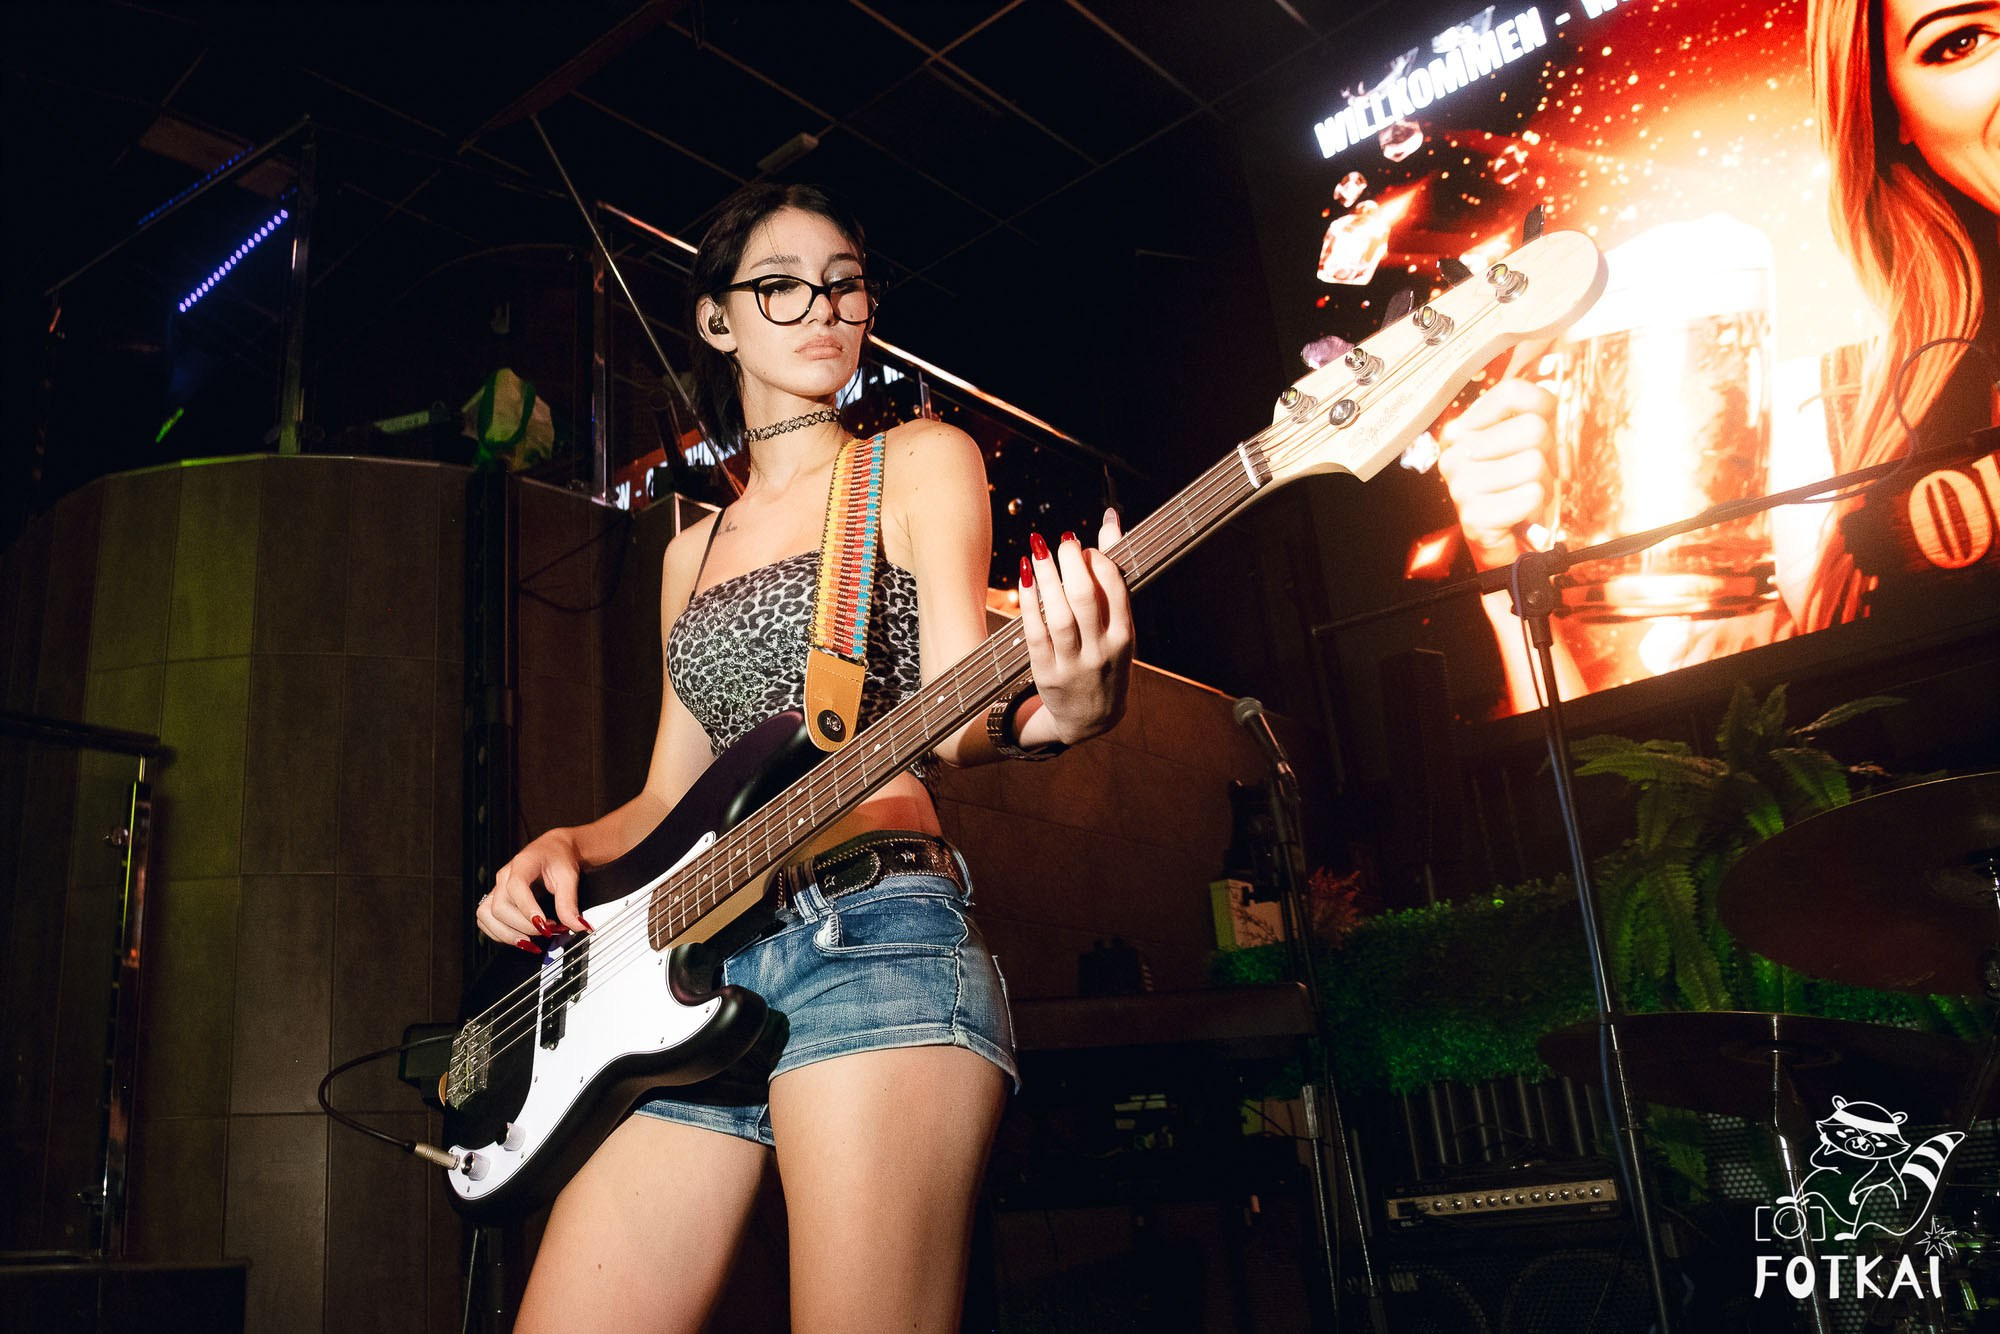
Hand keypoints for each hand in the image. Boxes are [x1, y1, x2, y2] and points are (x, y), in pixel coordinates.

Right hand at [477, 827, 588, 949]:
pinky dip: (500, 934)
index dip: (528, 909)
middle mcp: (504, 877)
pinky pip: (486, 920)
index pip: (516, 887)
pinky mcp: (495, 899)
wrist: (552, 850)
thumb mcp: (568, 876)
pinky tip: (520, 937)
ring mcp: (497, 888)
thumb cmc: (557, 858)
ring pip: (486, 915)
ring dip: (507, 934)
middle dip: (522, 926)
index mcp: (522, 864)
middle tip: (547, 932)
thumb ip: (570, 902)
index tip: (544, 926)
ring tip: (530, 942)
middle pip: (500, 907)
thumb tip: (578, 925)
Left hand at [1018, 508, 1134, 744]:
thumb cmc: (1107, 659)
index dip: (1100, 562)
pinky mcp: (1046, 672)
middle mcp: (1101, 652)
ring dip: (1047, 576)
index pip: (1116, 591)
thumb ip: (1112, 574)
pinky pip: (1034, 631)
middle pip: (1086, 599)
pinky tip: (1025, 574)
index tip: (1086, 548)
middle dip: (1072, 563)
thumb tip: (1110, 518)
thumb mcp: (1118, 625)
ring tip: (1039, 547)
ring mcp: (1072, 664)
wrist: (1091, 720)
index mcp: (1125, 638)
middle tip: (1062, 541)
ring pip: (1058, 614)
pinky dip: (1028, 600)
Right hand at [1437, 349, 1558, 569]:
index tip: (1538, 434)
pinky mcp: (1473, 514)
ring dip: (1542, 486)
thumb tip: (1551, 349)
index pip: (1514, 392)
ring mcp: (1460, 484)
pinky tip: (1520, 516)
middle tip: (1529, 477)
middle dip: (1545, 457)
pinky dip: (1536, 509)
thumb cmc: (1518, 493)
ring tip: (1524, 497)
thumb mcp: (1526, 441)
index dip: (1542, 410)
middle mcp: (1454, 453)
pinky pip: (1532, 494)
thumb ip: (1532, 402)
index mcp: (1463, 429)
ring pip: (1535, 464)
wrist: (1508, 549)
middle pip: (1533, 429)